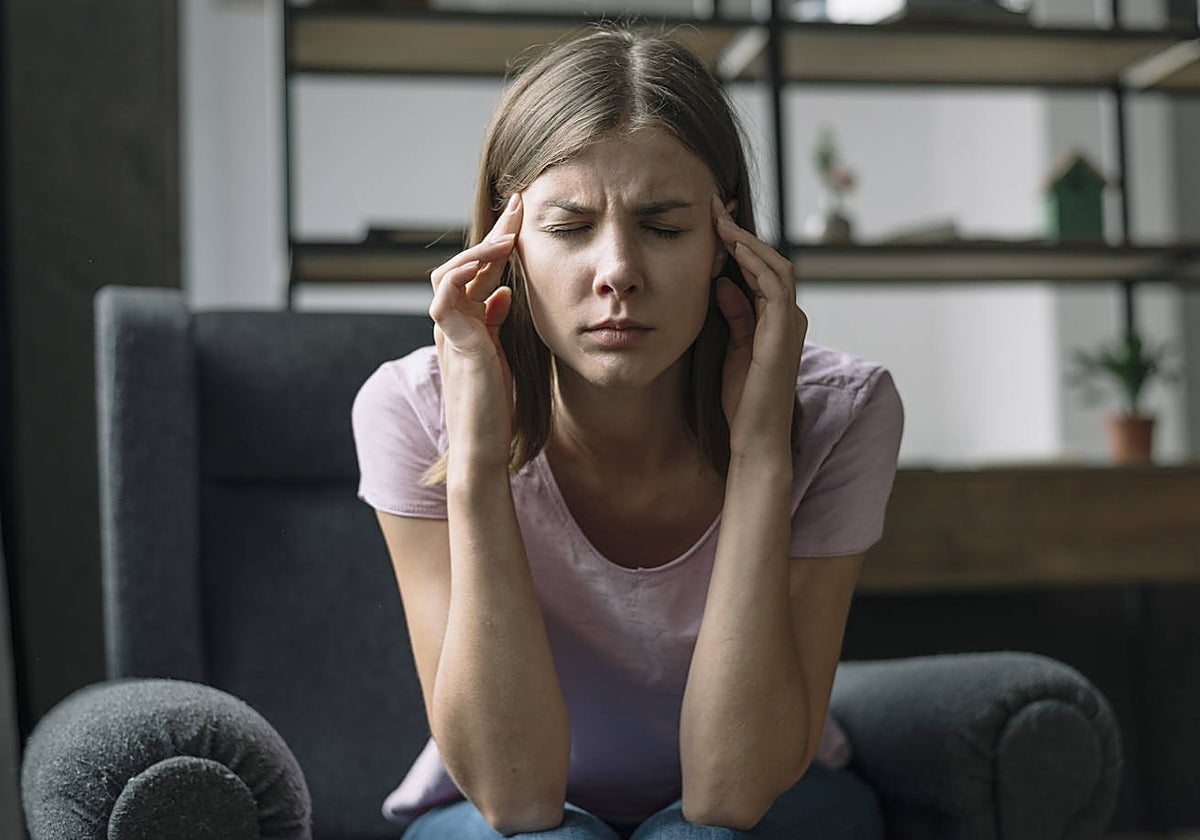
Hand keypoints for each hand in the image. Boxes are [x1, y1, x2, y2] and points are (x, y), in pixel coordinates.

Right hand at [428, 193, 523, 453]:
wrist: (483, 445)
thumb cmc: (494, 406)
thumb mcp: (502, 355)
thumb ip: (496, 323)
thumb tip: (502, 294)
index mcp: (467, 322)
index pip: (481, 271)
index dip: (499, 241)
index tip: (522, 215)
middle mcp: (453, 323)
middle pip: (465, 263)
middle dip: (492, 233)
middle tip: (518, 207)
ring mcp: (450, 332)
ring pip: (449, 273)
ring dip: (479, 251)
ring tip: (508, 238)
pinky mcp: (455, 345)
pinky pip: (443, 299)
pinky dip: (460, 277)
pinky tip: (486, 266)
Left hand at [710, 195, 807, 456]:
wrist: (755, 435)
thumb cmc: (742, 398)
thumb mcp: (731, 345)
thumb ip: (732, 312)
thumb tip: (721, 281)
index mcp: (776, 319)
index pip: (760, 269)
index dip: (738, 243)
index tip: (712, 220)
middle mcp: (789, 316)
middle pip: (770, 260)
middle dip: (742, 232)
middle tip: (714, 207)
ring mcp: (790, 323)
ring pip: (776, 267)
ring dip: (747, 241)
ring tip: (720, 221)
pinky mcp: (784, 333)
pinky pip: (775, 287)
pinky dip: (756, 264)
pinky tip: (734, 248)